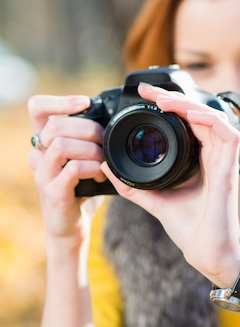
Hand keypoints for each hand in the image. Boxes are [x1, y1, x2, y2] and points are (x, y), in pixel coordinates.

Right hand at [27, 94, 105, 238]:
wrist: (72, 226)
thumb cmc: (81, 189)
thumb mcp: (84, 158)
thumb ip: (90, 138)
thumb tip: (114, 117)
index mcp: (43, 141)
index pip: (37, 107)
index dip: (60, 100)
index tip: (85, 103)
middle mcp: (37, 154)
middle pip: (55, 125)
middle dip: (87, 128)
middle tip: (104, 141)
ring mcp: (42, 173)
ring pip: (61, 144)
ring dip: (90, 149)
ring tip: (103, 160)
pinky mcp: (53, 191)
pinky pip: (72, 169)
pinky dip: (92, 168)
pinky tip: (101, 175)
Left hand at [101, 83, 239, 285]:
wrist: (206, 252)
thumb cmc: (188, 229)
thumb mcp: (153, 199)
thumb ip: (133, 184)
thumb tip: (106, 167)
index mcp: (198, 160)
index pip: (186, 122)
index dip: (169, 105)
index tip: (144, 96)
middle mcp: (212, 156)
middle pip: (198, 114)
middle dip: (175, 97)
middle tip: (149, 91)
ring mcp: (223, 160)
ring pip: (212, 117)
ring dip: (189, 105)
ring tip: (164, 100)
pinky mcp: (230, 167)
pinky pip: (227, 133)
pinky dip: (209, 120)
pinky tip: (188, 115)